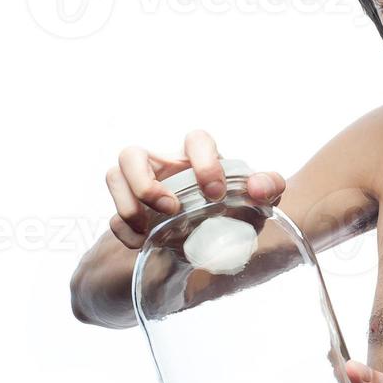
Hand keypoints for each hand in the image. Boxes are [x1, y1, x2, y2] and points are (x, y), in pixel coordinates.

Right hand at [105, 128, 284, 247]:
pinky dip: (124, 231)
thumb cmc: (238, 210)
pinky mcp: (133, 213)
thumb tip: (259, 188)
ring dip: (127, 203)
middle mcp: (166, 166)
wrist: (219, 243)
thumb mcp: (259, 201)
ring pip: (113, 175)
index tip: (215, 193)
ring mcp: (144, 187)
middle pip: (132, 153)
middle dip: (145, 182)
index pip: (196, 139)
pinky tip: (144, 243)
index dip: (203, 162)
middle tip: (171, 209)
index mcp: (200, 157)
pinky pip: (113, 216)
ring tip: (150, 228)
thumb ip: (269, 186)